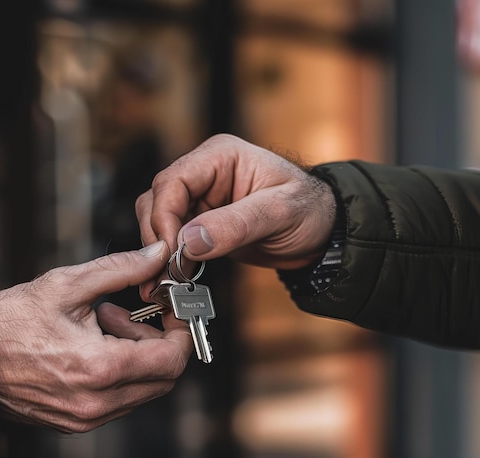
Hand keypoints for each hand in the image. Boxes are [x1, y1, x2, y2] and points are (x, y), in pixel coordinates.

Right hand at [0, 241, 191, 432]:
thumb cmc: (7, 326)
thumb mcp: (66, 286)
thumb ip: (120, 269)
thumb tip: (157, 255)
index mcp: (101, 368)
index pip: (172, 359)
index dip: (181, 332)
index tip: (172, 311)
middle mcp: (99, 402)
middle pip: (164, 378)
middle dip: (159, 342)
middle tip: (133, 314)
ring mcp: (89, 417)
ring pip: (144, 389)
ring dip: (138, 355)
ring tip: (104, 325)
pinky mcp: (78, 422)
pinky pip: (121, 399)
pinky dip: (121, 372)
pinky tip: (94, 346)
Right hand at [136, 134, 336, 292]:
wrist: (321, 234)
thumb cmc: (311, 210)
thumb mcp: (279, 213)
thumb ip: (235, 225)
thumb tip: (189, 241)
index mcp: (221, 157)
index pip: (173, 181)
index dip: (164, 216)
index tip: (171, 249)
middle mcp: (205, 174)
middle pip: (158, 200)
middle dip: (159, 236)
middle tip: (167, 271)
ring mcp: (201, 200)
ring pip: (159, 220)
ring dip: (161, 250)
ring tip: (170, 278)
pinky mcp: (202, 224)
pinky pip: (174, 239)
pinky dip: (171, 259)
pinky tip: (177, 277)